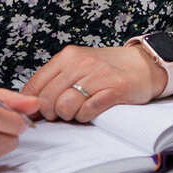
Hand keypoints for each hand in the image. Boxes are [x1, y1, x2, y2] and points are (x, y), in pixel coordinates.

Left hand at [21, 45, 168, 122]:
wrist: (143, 64)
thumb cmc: (107, 69)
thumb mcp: (77, 66)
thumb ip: (54, 81)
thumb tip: (28, 106)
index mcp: (67, 57)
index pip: (35, 85)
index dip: (32, 105)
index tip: (36, 114)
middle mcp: (81, 63)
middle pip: (48, 99)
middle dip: (51, 113)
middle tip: (63, 113)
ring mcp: (98, 76)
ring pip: (65, 106)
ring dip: (70, 116)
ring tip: (79, 111)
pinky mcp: (115, 90)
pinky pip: (88, 111)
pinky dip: (86, 116)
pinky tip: (92, 111)